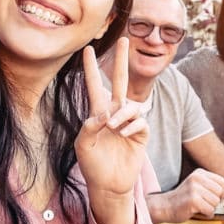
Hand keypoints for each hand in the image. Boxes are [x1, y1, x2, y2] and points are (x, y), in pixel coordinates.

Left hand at [76, 38, 147, 197]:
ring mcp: (129, 123)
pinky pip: (140, 121)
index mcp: (97, 113)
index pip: (94, 86)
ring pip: (131, 105)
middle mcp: (114, 113)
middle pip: (120, 81)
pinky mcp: (141, 133)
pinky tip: (124, 135)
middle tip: (124, 40)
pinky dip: (131, 126)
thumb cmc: (92, 165)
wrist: (109, 184)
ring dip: (123, 114)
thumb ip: (90, 126)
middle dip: (122, 61)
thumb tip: (107, 113)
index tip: (88, 50)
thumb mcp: (82, 144)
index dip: (91, 69)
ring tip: (114, 127)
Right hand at [162, 169, 223, 221]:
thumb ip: (218, 186)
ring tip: (198, 207)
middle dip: (215, 201)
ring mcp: (194, 188)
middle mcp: (197, 178)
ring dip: (209, 208)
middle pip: (221, 192)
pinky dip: (206, 214)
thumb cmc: (183, 199)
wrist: (165, 207)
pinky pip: (210, 210)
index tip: (209, 196)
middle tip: (203, 203)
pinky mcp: (193, 200)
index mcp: (200, 173)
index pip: (222, 182)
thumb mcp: (201, 188)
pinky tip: (196, 211)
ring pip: (216, 202)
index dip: (219, 193)